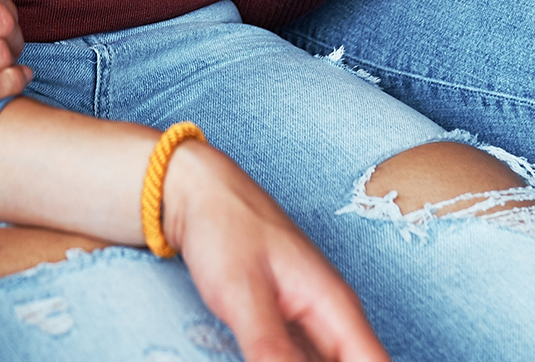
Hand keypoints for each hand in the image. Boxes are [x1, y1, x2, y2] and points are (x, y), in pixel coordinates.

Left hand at [164, 142, 386, 361]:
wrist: (199, 190)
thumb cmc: (225, 227)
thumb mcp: (243, 295)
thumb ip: (270, 351)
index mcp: (335, 306)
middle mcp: (331, 317)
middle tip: (272, 357)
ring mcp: (309, 321)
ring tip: (262, 353)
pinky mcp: (285, 325)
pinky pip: (300, 360)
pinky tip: (259, 358)